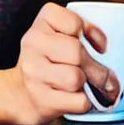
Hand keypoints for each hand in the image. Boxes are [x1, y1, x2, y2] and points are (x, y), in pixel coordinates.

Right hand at [4, 3, 117, 124]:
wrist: (20, 94)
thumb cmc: (48, 63)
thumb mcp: (58, 37)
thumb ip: (83, 32)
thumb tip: (103, 49)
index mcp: (41, 24)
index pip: (74, 22)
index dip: (91, 34)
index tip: (97, 45)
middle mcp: (33, 44)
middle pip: (76, 52)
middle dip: (93, 66)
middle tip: (96, 73)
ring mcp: (34, 72)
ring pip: (76, 78)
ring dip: (85, 85)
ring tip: (78, 85)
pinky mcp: (41, 99)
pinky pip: (78, 101)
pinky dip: (83, 102)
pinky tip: (74, 98)